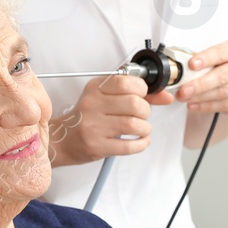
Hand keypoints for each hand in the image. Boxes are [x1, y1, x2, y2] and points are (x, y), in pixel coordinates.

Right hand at [48, 74, 169, 166]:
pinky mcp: (97, 146)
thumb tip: (166, 96)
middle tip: (141, 115)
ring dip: (145, 128)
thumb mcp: (106, 98)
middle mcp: (92, 105)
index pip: (126, 81)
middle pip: (134, 104)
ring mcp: (93, 127)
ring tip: (141, 129)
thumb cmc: (87, 118)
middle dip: (145, 111)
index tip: (141, 95)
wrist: (61, 140)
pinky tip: (140, 141)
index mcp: (95, 88)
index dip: (141, 89)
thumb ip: (137, 95)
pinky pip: (129, 146)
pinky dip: (142, 144)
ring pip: (134, 125)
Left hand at [171, 40, 227, 115]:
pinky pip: (226, 105)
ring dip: (201, 97)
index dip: (206, 58)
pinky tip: (194, 105)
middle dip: (200, 84)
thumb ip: (202, 60)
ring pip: (224, 92)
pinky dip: (207, 106)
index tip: (191, 64)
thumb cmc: (222, 68)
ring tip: (185, 98)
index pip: (222, 52)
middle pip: (223, 76)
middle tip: (183, 89)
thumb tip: (180, 65)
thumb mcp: (215, 58)